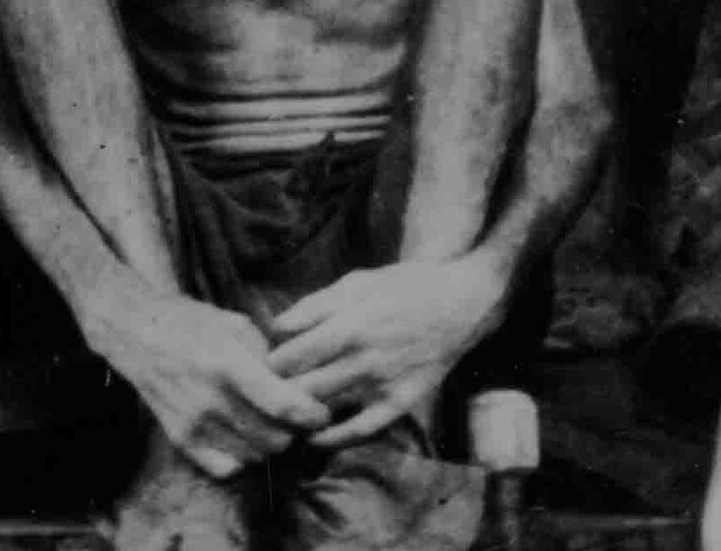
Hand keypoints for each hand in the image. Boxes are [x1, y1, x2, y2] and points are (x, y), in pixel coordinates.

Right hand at [85, 282, 329, 477]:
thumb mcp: (237, 326)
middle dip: (294, 430)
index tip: (321, 413)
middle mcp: (211, 399)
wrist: (137, 332)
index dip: (312, 414)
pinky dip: (242, 457)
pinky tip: (242, 435)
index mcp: (228, 364)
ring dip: (270, 443)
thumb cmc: (193, 323)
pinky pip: (227, 467)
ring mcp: (194, 424)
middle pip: (276, 438)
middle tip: (295, 416)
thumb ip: (270, 359)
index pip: (283, 404)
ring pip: (256, 456)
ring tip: (270, 423)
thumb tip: (303, 388)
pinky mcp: (181, 439)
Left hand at [266, 256, 503, 446]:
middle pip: (302, 387)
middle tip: (264, 392)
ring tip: (281, 411)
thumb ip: (315, 305)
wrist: (462, 304)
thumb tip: (277, 327)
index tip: (258, 366)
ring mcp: (384, 384)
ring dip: (299, 413)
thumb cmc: (405, 286)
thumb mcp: (357, 282)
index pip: (291, 357)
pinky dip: (334, 439)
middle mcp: (364, 358)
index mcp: (349, 324)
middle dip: (277, 392)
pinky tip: (315, 437)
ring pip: (326, 410)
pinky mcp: (401, 402)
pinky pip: (362, 430)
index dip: (267, 365)